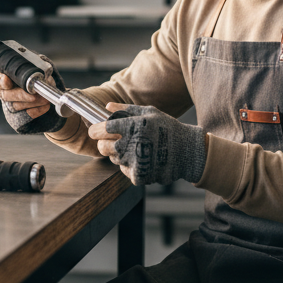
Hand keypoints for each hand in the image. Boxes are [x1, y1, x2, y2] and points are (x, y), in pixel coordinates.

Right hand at [0, 57, 67, 134]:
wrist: (48, 93)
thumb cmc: (40, 76)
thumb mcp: (39, 67)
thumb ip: (36, 66)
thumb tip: (41, 70)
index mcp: (4, 75)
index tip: (7, 81)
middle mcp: (3, 91)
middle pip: (5, 95)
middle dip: (21, 95)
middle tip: (34, 95)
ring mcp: (9, 105)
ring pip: (16, 106)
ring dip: (33, 103)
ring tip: (46, 98)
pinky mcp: (17, 118)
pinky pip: (25, 116)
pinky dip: (37, 110)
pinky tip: (45, 105)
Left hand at [87, 103, 206, 185]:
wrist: (188, 152)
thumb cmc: (168, 128)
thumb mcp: (150, 112)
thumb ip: (126, 109)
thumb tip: (107, 107)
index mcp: (134, 126)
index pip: (102, 129)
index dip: (95, 130)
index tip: (95, 130)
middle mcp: (133, 144)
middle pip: (102, 147)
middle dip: (103, 143)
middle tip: (113, 141)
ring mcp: (135, 162)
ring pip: (114, 159)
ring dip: (120, 154)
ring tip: (136, 148)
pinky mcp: (138, 175)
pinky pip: (125, 170)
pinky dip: (130, 165)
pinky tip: (143, 158)